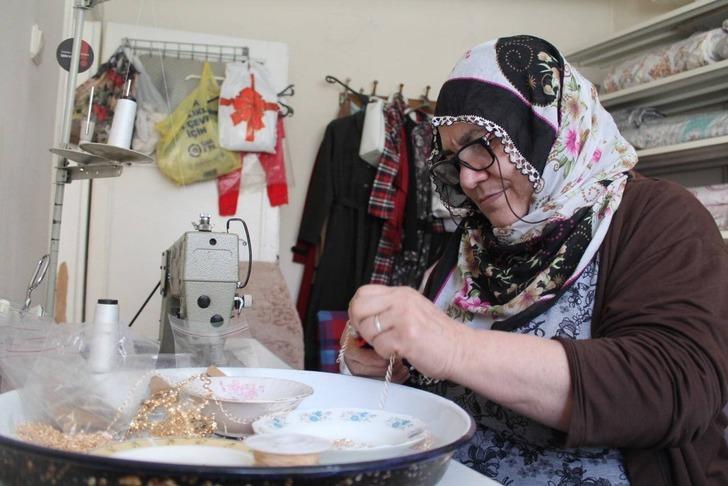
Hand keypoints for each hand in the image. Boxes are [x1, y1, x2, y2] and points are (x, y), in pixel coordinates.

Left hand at [347, 284, 466, 380]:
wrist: (461, 350)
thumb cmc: (437, 335)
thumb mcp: (413, 310)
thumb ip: (389, 309)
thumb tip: (360, 317)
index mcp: (402, 293)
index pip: (363, 293)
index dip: (358, 310)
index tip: (364, 322)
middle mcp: (401, 301)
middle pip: (358, 309)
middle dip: (361, 327)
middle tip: (374, 337)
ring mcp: (403, 318)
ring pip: (367, 331)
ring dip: (376, 344)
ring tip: (395, 344)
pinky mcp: (405, 338)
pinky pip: (379, 347)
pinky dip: (387, 354)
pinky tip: (402, 352)